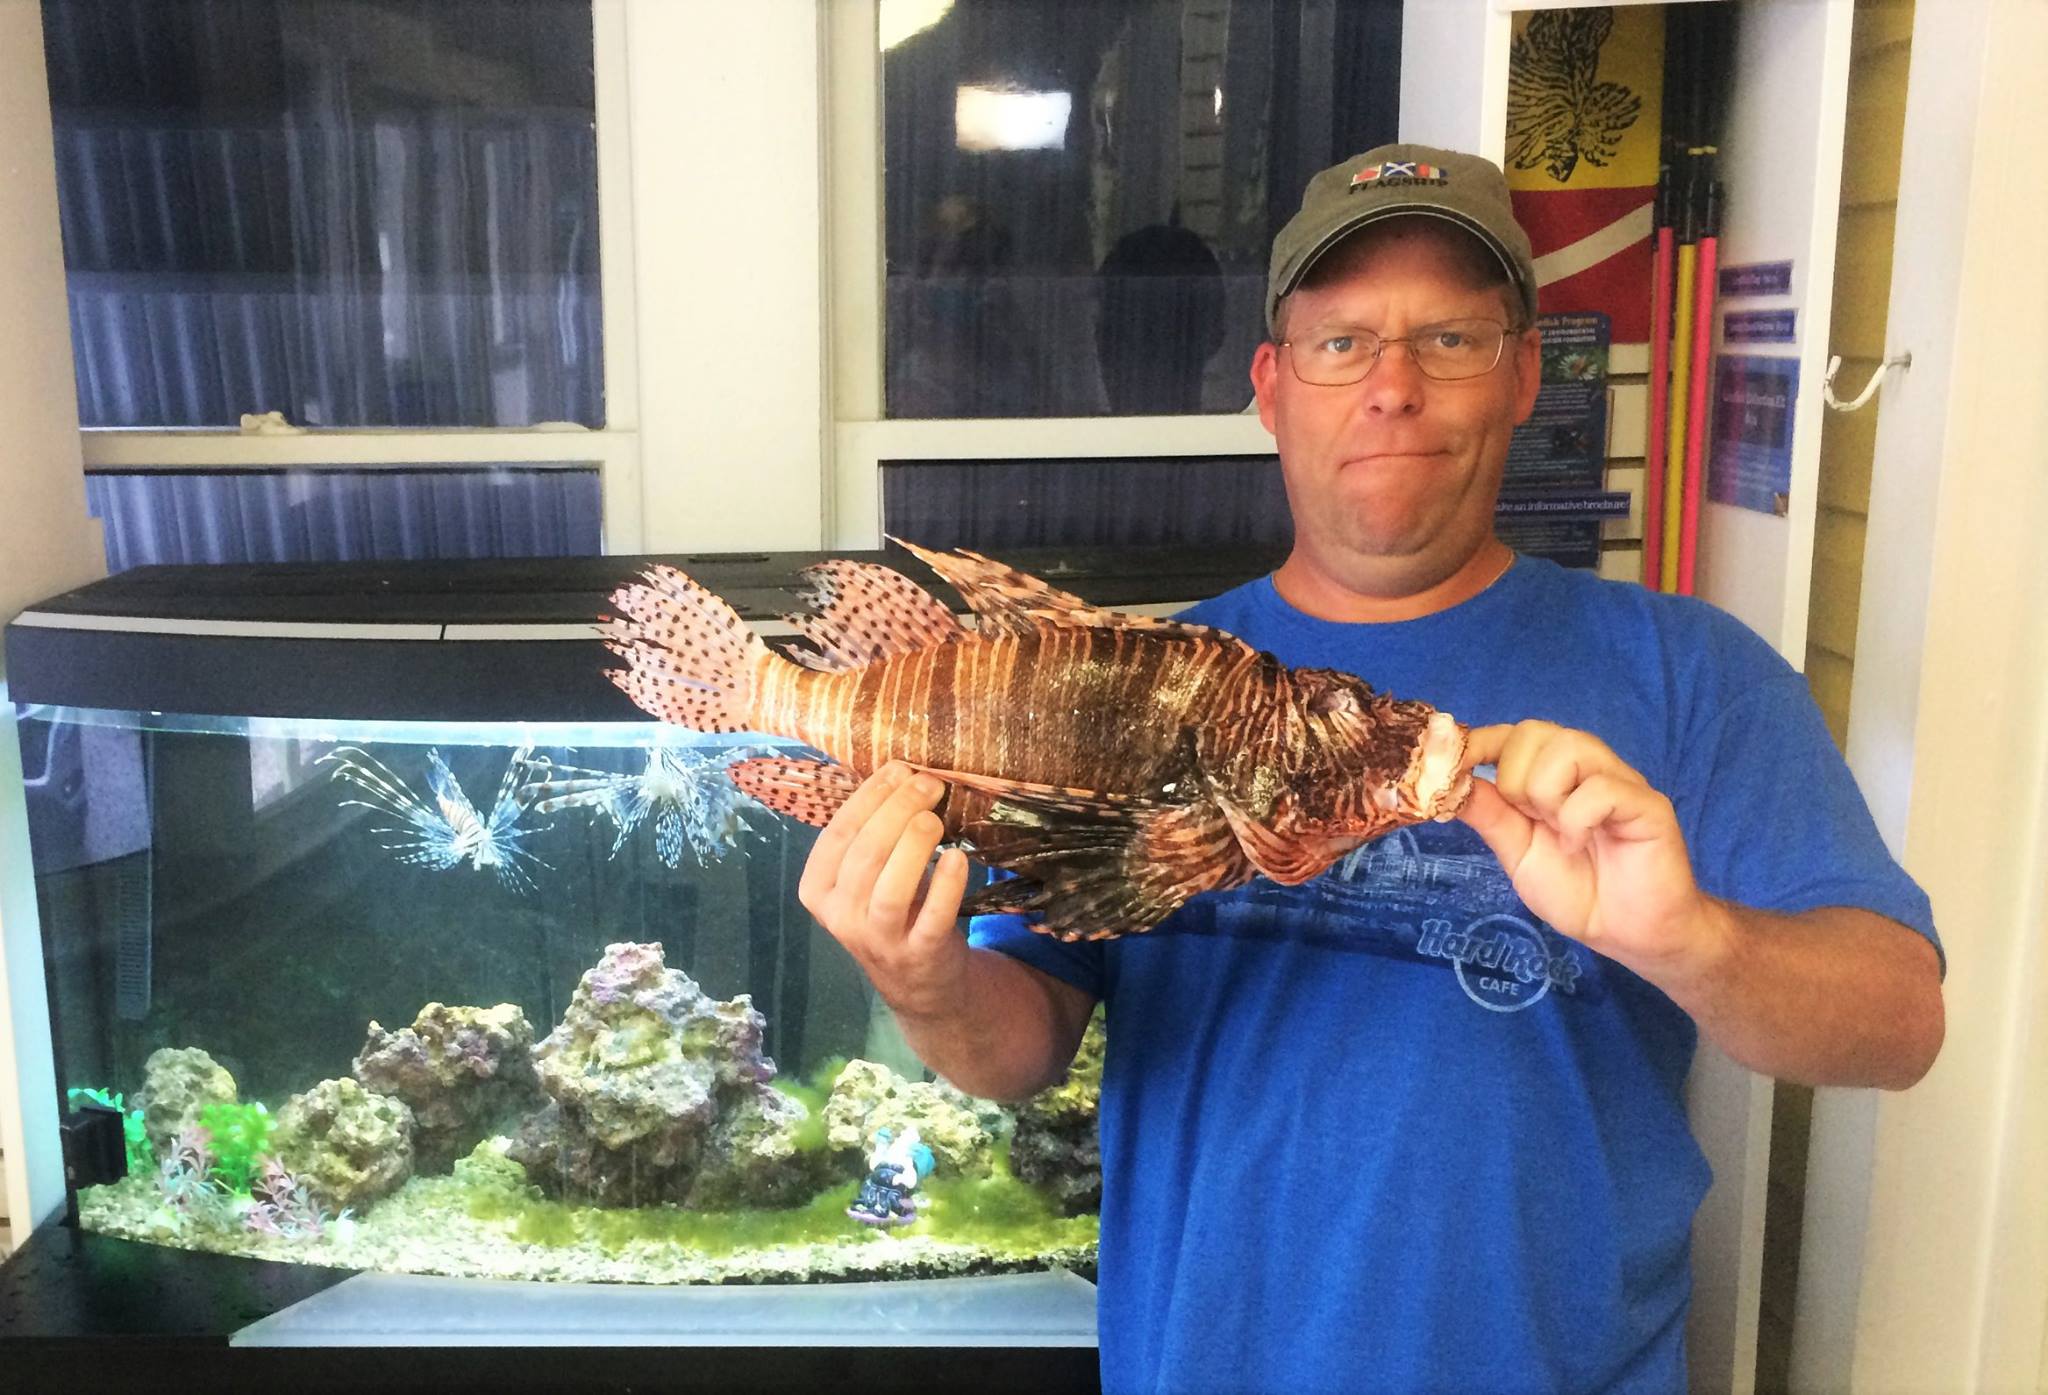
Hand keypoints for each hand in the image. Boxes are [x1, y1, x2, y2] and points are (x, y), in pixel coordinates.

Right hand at [797, 761, 973, 1019]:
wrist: (919, 983)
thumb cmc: (894, 911)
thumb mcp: (869, 876)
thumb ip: (876, 833)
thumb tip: (903, 772)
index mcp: (818, 890)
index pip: (837, 835)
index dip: (868, 797)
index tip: (899, 768)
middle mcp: (841, 917)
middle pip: (864, 855)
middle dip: (897, 811)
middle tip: (928, 783)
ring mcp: (878, 940)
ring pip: (888, 888)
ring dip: (914, 845)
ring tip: (935, 817)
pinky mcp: (918, 955)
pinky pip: (931, 917)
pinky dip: (946, 885)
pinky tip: (959, 857)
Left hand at [1456, 721, 1726, 979]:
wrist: (1627, 933)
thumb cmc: (1577, 890)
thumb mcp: (1517, 853)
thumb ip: (1490, 815)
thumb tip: (1448, 781)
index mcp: (1552, 776)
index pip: (1513, 735)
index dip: (1478, 742)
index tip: (1450, 764)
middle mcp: (1586, 768)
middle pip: (1535, 732)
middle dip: (1515, 778)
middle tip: (1532, 821)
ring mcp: (1619, 781)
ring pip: (1569, 747)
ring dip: (1547, 793)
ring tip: (1558, 832)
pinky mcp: (1648, 804)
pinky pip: (1601, 789)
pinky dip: (1577, 820)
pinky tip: (1579, 846)